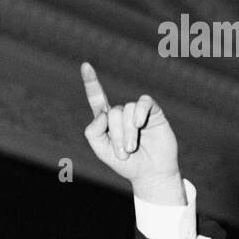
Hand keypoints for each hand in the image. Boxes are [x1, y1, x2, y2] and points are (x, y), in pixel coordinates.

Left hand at [81, 62, 184, 204]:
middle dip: (115, 135)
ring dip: (127, 133)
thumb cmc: (127, 163)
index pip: (97, 99)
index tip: (85, 65)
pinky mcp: (153, 111)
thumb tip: (101, 114)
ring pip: (126, 110)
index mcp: (107, 121)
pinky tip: (139, 124)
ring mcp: (137, 111)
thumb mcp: (102, 151)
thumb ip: (93, 133)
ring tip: (132, 149)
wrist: (151, 173)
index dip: (91, 83)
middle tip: (124, 153)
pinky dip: (140, 112)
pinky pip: (144, 103)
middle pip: (111, 113)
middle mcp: (121, 113)